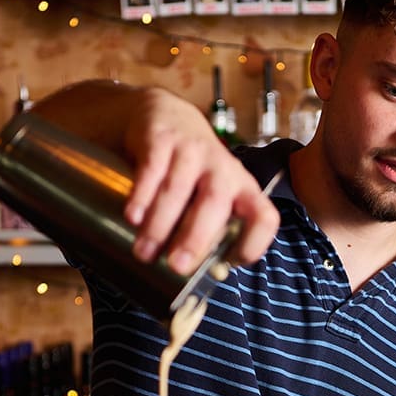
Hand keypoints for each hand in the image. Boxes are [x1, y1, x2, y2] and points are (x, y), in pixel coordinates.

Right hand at [121, 87, 278, 273]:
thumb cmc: (189, 171)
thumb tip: (189, 281)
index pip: (263, 215)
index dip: (254, 242)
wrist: (164, 115)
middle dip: (196, 237)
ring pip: (179, 188)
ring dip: (160, 223)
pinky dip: (142, 195)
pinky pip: (152, 168)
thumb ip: (203, 229)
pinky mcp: (162, 138)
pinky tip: (132, 216)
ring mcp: (192, 150)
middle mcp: (222, 169)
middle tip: (177, 266)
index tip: (231, 263)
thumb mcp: (206, 195)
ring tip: (144, 251)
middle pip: (216, 203)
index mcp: (241, 188)